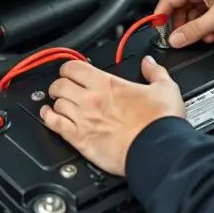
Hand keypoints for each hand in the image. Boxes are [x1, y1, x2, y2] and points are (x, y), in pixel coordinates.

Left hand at [40, 56, 184, 175]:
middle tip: (63, 87)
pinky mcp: (80, 139)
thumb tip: (149, 63)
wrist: (157, 150)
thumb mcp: (165, 88)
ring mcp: (83, 119)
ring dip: (56, 102)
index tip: (73, 72)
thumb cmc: (160, 123)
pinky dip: (48, 118)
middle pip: (59, 84)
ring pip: (56, 104)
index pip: (74, 67)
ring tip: (58, 103)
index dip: (70, 68)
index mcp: (107, 84)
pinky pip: (54, 125)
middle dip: (60, 84)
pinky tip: (48, 116)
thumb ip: (154, 72)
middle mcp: (90, 99)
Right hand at [154, 0, 213, 47]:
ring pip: (193, 14)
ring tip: (202, 38)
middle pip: (179, 9)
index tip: (158, 32)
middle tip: (181, 41)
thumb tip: (175, 39)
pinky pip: (205, 15)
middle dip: (180, 27)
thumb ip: (194, 30)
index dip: (160, 17)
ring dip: (196, 29)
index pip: (168, 1)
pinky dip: (206, 26)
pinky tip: (213, 34)